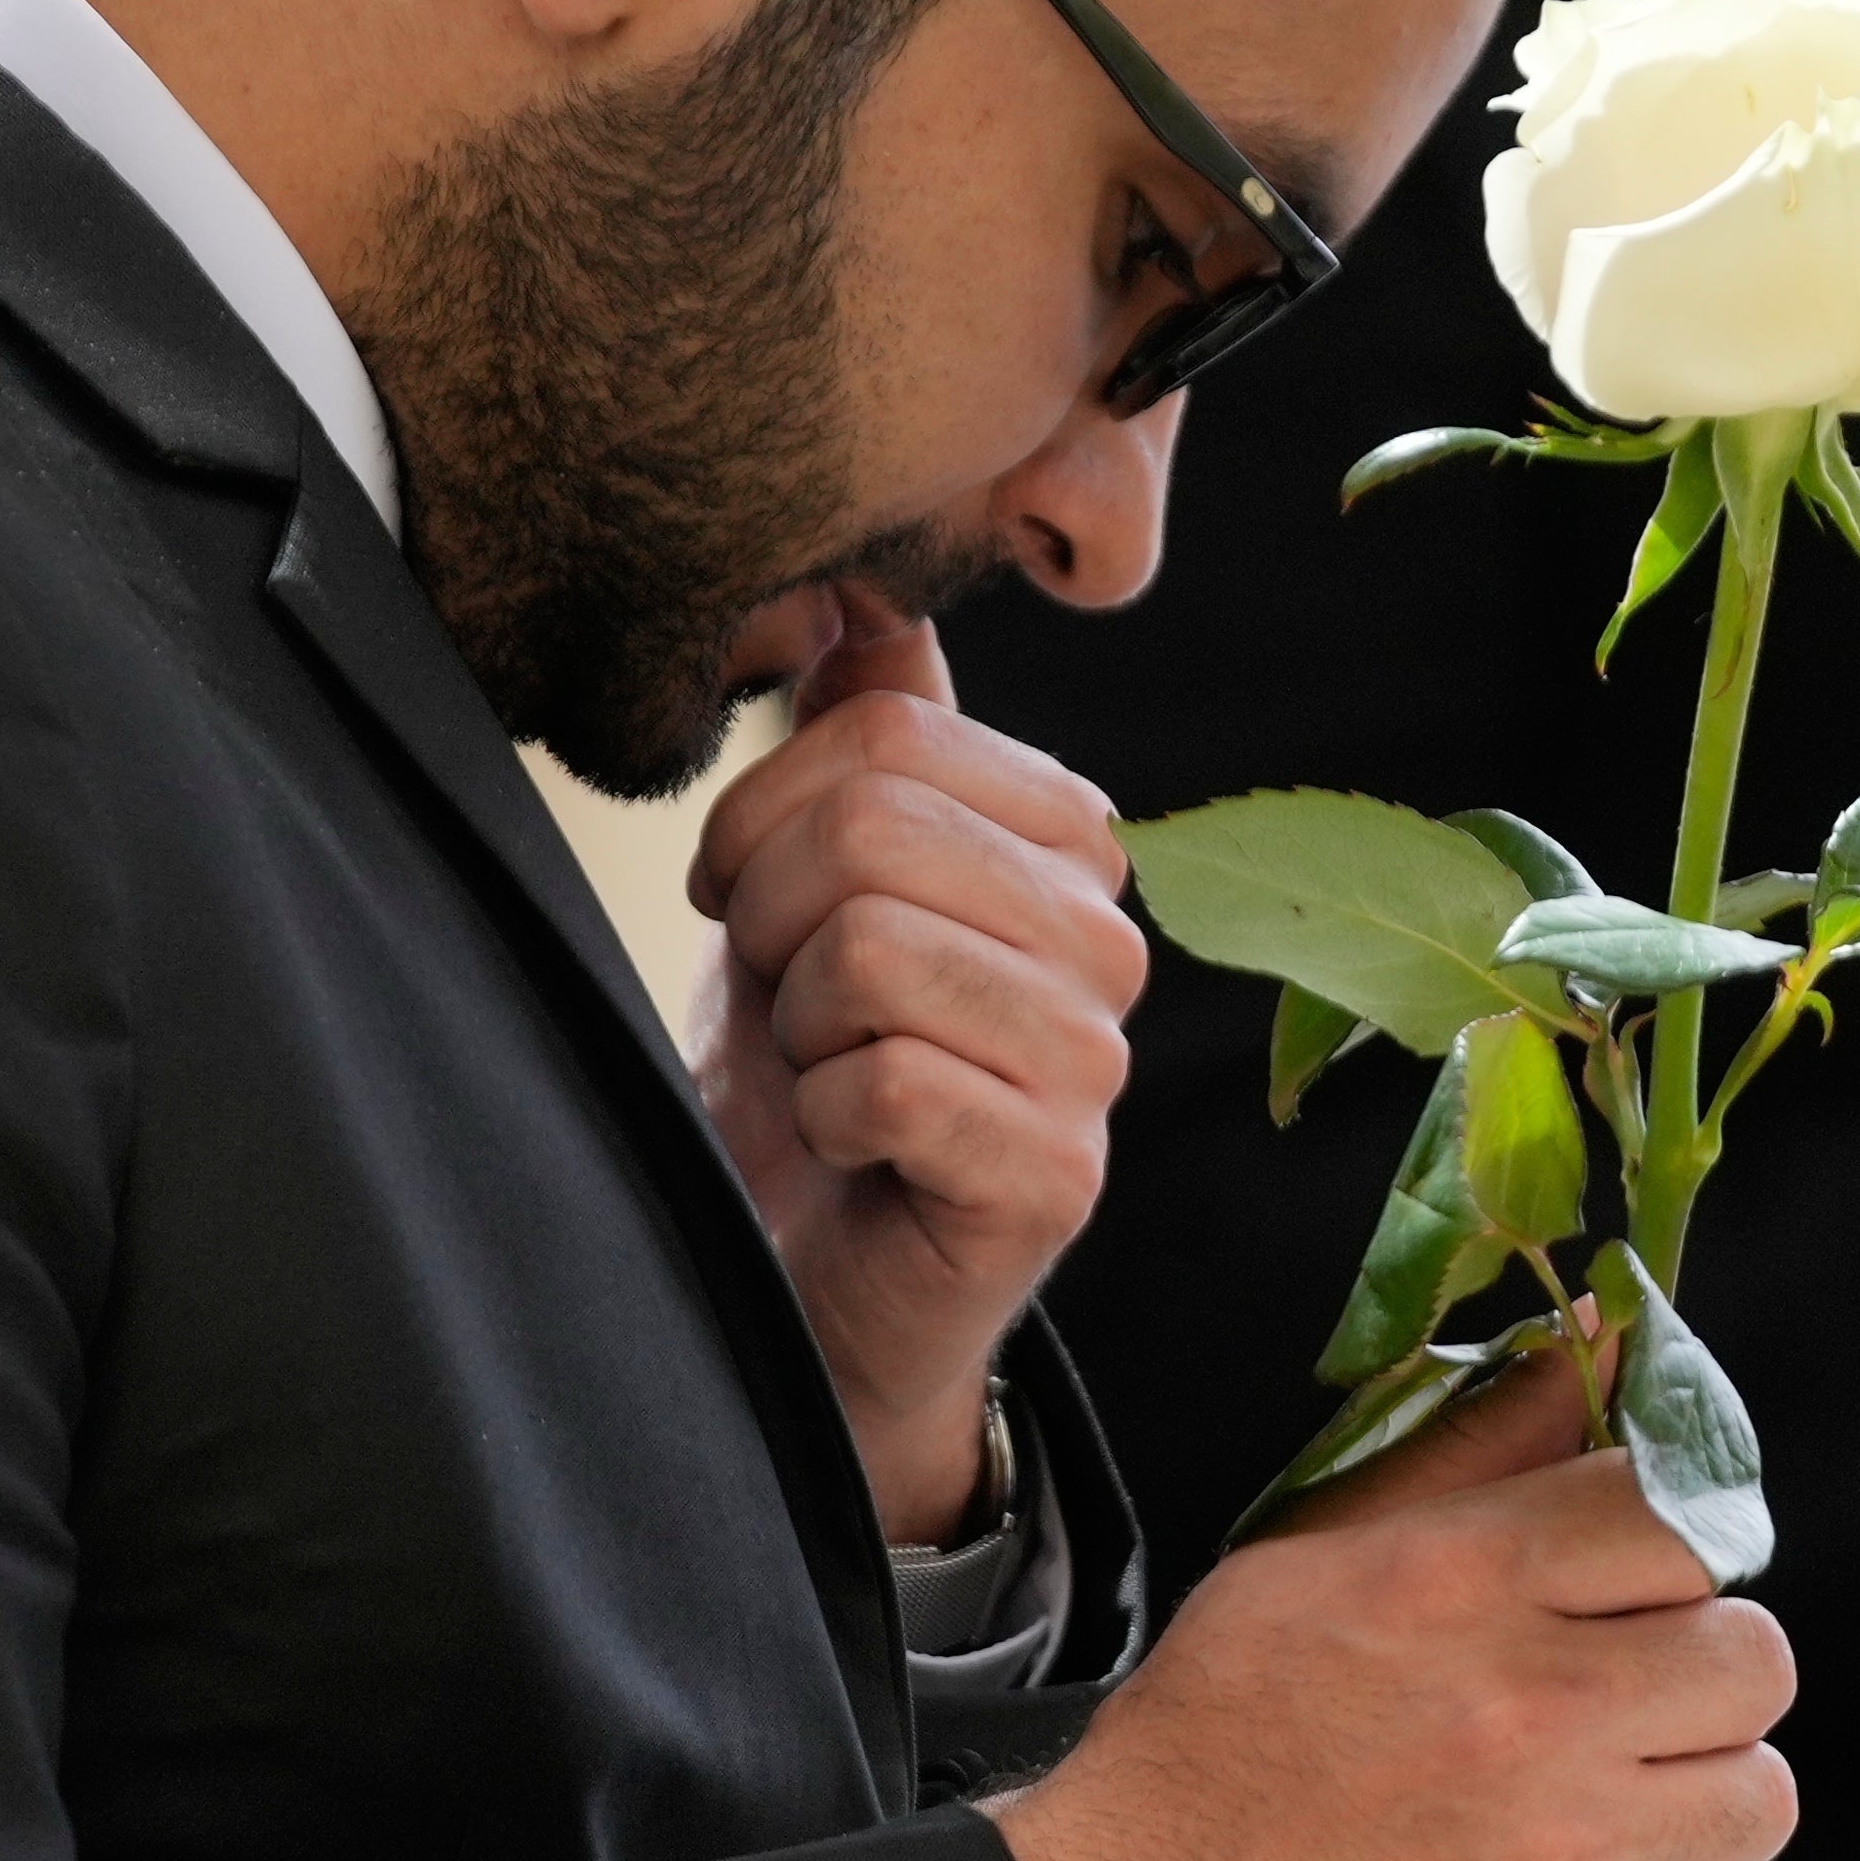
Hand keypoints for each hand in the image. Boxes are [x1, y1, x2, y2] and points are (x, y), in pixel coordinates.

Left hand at [688, 607, 1148, 1539]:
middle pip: (877, 831)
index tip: (749, 897)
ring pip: (875, 951)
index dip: (765, 811)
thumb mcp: (809, 877)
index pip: (892, 729)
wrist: (801, 1279)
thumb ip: (859, 730)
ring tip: (827, 1071)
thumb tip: (862, 582)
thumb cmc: (808, 1072)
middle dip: (772, 919)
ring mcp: (1098, 1059)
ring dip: (800, 1028)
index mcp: (1065, 839)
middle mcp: (1110, 936)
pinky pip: (890, 1083)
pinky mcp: (1061, 1173)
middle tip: (785, 1000)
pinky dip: (826, 1118)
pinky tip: (854, 1148)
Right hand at [987, 1403, 1797, 1860]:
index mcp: (1461, 1583)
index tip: (1639, 1589)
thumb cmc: (1211, 1748)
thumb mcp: (1318, 1559)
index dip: (1674, 1554)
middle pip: (1754, 1661)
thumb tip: (1607, 1332)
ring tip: (1605, 1806)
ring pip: (1757, 1799)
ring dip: (1694, 1797)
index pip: (1685, 1516)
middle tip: (1628, 1704)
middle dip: (1702, 1675)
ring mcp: (1561, 1859)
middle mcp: (1531, 1712)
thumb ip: (1481, 1445)